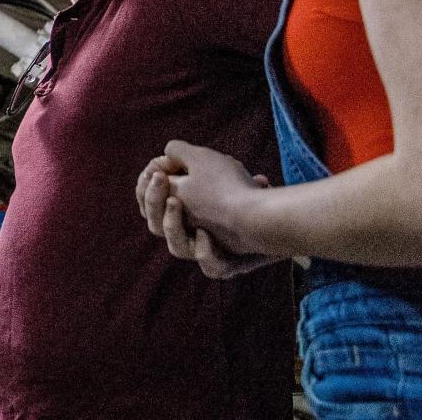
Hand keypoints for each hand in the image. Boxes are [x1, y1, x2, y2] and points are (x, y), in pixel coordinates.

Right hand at [139, 154, 281, 277]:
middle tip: (162, 184)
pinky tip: (206, 236)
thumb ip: (181, 155)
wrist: (275, 209)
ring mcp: (211, 248)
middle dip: (154, 204)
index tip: (153, 174)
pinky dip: (206, 252)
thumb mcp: (206, 161)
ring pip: (178, 249)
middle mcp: (194, 230)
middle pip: (157, 227)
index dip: (147, 193)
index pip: (153, 207)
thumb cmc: (237, 185)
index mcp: (185, 209)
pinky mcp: (229, 264)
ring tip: (178, 203)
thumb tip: (164, 154)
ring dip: (172, 225)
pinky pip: (210, 267)